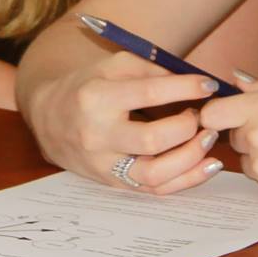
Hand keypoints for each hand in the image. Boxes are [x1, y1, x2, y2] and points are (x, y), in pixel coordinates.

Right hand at [24, 51, 226, 194]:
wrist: (49, 119)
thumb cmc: (86, 88)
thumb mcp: (110, 67)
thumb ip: (150, 69)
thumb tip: (194, 83)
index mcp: (96, 98)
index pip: (148, 93)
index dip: (185, 88)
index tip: (208, 85)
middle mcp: (98, 135)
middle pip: (153, 139)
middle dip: (188, 126)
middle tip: (202, 115)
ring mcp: (105, 164)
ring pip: (156, 173)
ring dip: (192, 157)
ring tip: (208, 139)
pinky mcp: (114, 183)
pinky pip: (155, 189)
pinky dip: (187, 179)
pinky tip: (207, 165)